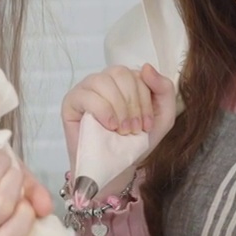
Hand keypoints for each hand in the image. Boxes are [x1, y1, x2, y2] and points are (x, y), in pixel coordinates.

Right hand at [61, 64, 176, 166]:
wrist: (117, 167)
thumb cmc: (136, 142)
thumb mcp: (163, 116)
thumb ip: (164, 89)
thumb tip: (147, 67)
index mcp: (126, 80)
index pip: (137, 73)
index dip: (144, 100)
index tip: (146, 125)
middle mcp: (105, 80)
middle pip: (120, 73)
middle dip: (132, 104)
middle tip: (134, 128)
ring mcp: (86, 89)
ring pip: (103, 81)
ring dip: (118, 108)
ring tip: (121, 129)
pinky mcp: (71, 102)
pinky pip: (87, 96)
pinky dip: (103, 111)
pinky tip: (109, 125)